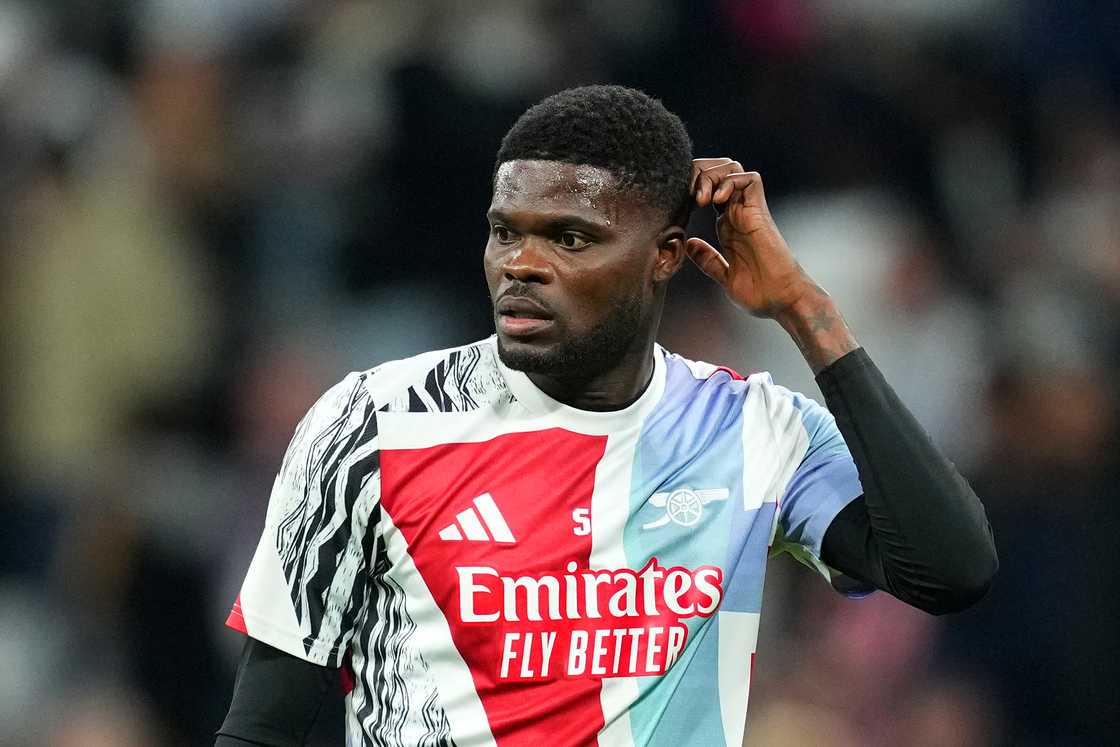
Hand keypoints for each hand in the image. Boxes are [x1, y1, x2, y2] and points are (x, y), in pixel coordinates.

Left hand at [687, 157, 858, 371]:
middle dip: (699, 175)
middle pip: (718, 174)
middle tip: (687, 196)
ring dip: (713, 176)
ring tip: (701, 198)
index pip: (709, 192)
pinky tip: (716, 200)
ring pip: (732, 170)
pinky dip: (731, 181)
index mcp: (728, 227)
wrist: (783, 302)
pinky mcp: (761, 213)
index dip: (692, 190)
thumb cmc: (760, 294)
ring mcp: (750, 212)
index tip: (678, 205)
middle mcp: (738, 215)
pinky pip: (750, 180)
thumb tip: (689, 244)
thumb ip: (708, 260)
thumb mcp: (725, 277)